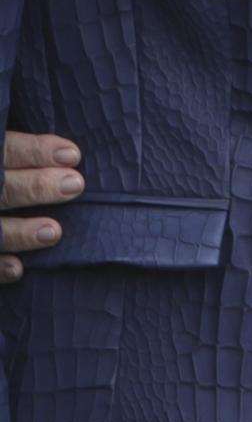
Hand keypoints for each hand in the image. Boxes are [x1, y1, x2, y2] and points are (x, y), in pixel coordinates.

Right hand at [0, 131, 83, 280]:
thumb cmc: (7, 174)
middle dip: (37, 187)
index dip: (37, 151)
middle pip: (3, 189)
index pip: (7, 151)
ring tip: (54, 232)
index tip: (74, 156)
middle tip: (75, 185)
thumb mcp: (10, 155)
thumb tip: (73, 154)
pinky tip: (18, 269)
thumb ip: (28, 152)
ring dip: (21, 232)